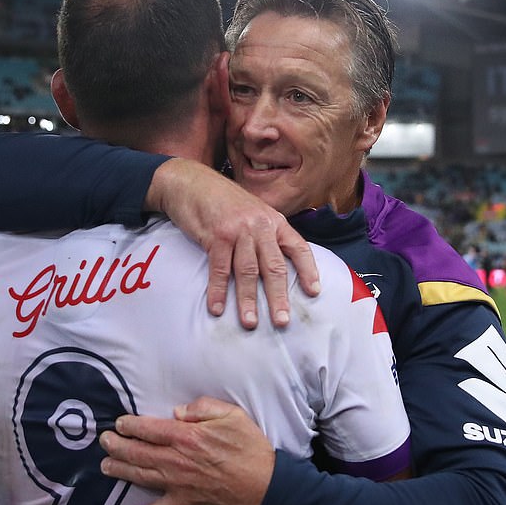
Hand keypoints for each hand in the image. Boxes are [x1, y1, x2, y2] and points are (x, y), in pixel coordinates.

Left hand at [100, 396, 275, 504]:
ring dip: (120, 471)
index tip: (119, 423)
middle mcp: (176, 460)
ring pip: (141, 477)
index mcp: (186, 436)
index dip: (130, 425)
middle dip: (117, 446)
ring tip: (105, 467)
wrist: (268, 488)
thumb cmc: (251, 449)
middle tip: (103, 441)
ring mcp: (178, 485)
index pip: (149, 428)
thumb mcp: (233, 415)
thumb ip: (203, 407)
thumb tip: (177, 412)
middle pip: (138, 452)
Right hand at [145, 159, 319, 328]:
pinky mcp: (216, 235)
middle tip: (282, 321)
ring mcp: (238, 230)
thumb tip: (276, 265)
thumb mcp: (252, 212)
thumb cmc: (222, 201)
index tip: (314, 292)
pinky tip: (217, 308)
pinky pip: (219, 269)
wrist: (191, 182)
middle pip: (274, 266)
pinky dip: (218, 291)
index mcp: (274, 221)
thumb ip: (265, 235)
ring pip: (247, 271)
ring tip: (250, 322)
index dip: (308, 270)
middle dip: (278, 297)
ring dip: (248, 300)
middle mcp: (260, 225)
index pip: (298, 247)